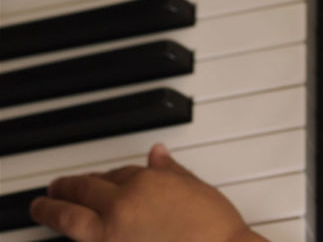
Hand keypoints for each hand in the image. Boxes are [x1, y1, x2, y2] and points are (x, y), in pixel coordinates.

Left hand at [29, 143, 266, 241]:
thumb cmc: (215, 226)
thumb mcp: (195, 188)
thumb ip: (171, 171)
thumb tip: (157, 154)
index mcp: (145, 183)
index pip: (118, 173)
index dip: (109, 176)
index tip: (102, 179)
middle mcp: (123, 206)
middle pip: (84, 189)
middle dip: (67, 186)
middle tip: (56, 187)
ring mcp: (113, 235)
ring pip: (70, 217)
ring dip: (52, 208)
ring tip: (43, 205)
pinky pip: (85, 241)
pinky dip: (76, 234)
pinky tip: (69, 231)